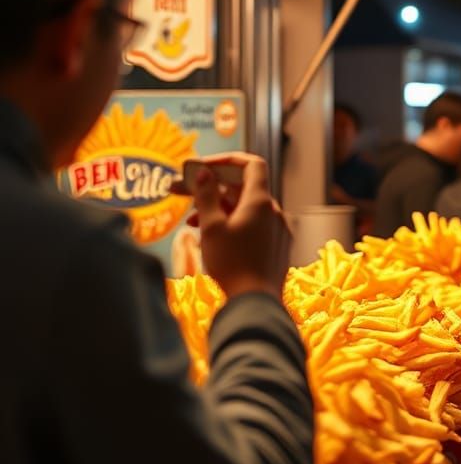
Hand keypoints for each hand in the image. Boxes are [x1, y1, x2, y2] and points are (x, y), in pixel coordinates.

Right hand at [183, 153, 291, 299]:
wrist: (256, 304)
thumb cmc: (232, 264)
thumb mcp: (212, 228)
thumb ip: (207, 196)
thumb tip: (205, 172)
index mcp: (260, 201)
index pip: (251, 164)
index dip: (227, 160)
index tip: (203, 166)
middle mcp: (273, 211)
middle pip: (242, 188)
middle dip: (211, 188)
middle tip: (181, 190)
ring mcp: (277, 229)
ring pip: (245, 209)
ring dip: (218, 208)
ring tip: (190, 219)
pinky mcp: (276, 246)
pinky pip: (253, 225)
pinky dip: (232, 224)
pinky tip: (210, 236)